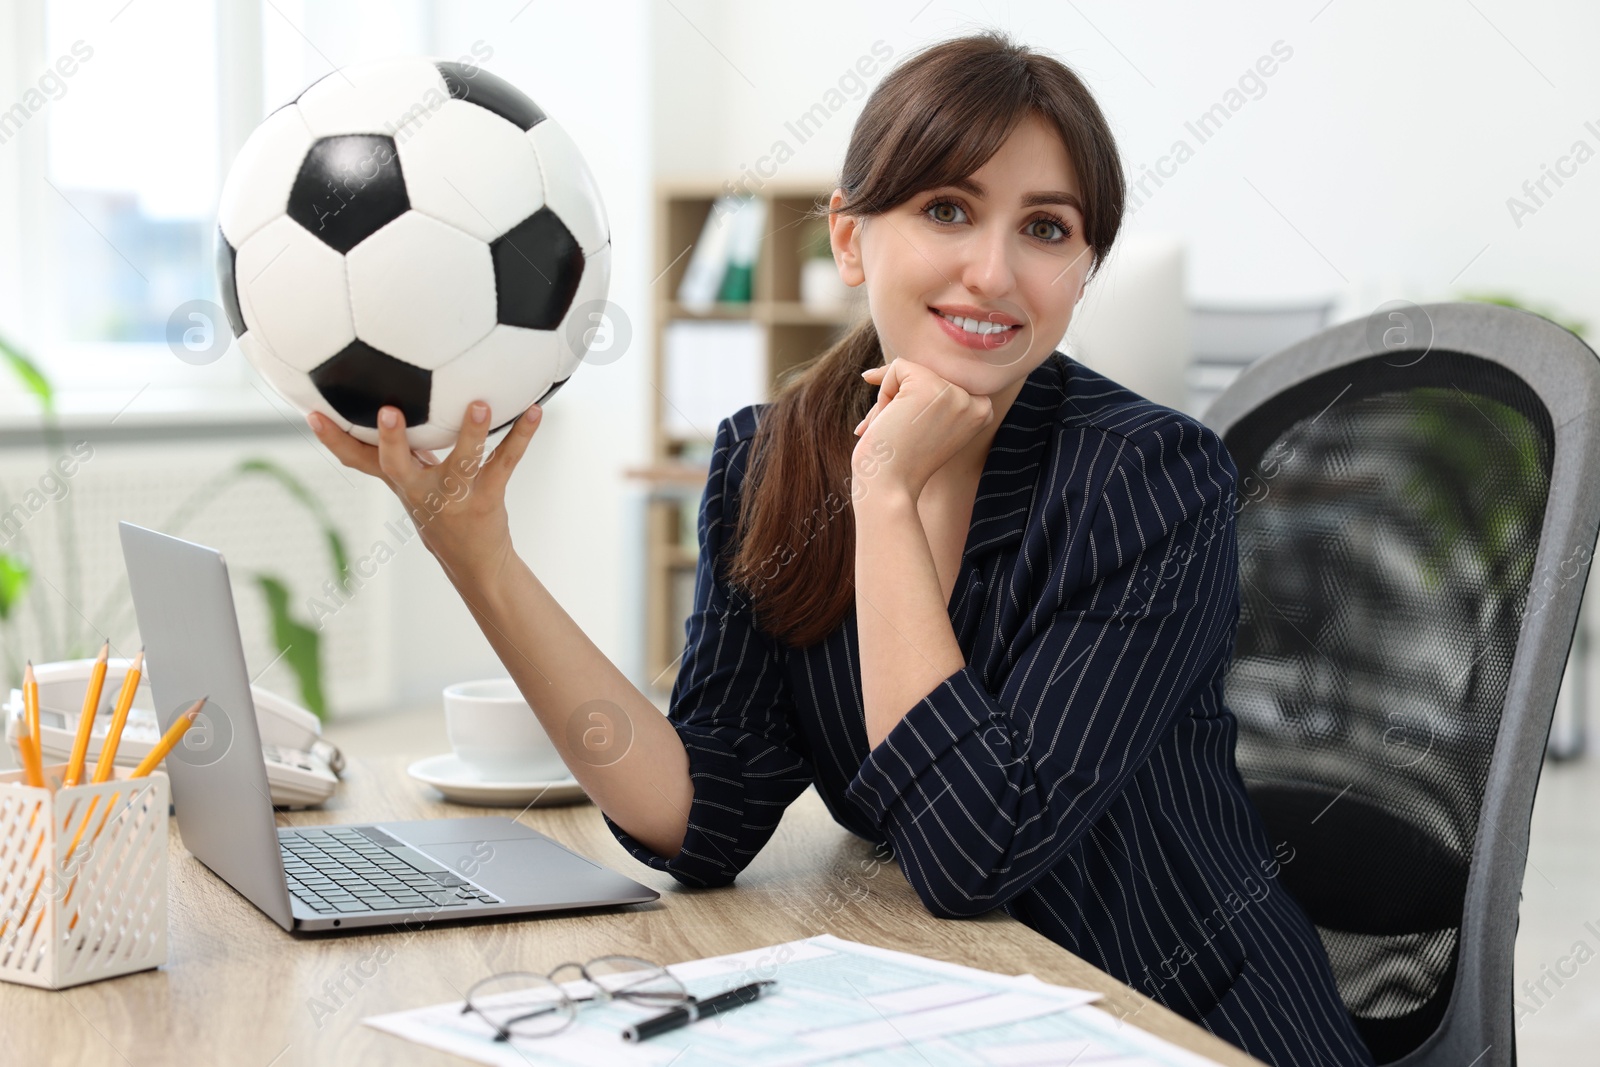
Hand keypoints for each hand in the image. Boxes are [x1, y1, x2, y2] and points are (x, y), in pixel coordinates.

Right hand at [308, 401, 542, 590]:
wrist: (474, 561)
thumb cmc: (439, 510)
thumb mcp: (410, 484)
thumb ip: (396, 452)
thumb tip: (379, 403)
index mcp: (400, 482)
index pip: (358, 461)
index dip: (334, 440)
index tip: (312, 414)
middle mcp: (422, 490)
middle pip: (398, 466)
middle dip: (391, 441)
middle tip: (387, 412)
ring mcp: (455, 496)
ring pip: (461, 463)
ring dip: (470, 433)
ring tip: (480, 405)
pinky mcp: (487, 497)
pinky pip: (506, 462)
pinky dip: (522, 436)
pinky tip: (535, 412)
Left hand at [853, 358, 993, 500]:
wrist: (890, 487)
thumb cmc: (900, 460)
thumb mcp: (925, 423)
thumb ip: (925, 394)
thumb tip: (873, 372)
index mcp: (982, 410)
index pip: (943, 381)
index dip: (917, 402)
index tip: (911, 434)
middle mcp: (976, 400)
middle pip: (926, 372)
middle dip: (901, 402)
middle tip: (897, 436)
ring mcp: (955, 392)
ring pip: (911, 370)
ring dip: (891, 400)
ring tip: (894, 432)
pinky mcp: (929, 386)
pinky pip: (897, 368)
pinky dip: (884, 396)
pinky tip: (890, 422)